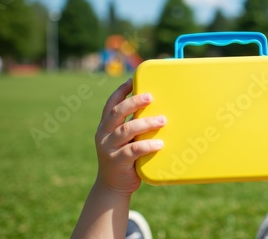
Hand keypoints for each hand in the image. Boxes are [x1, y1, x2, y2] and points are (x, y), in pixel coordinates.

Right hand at [94, 78, 165, 195]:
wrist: (113, 187)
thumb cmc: (125, 159)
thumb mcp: (126, 140)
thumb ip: (134, 126)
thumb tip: (158, 110)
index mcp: (106, 126)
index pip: (111, 104)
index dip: (121, 91)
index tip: (133, 80)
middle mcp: (104, 134)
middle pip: (117, 112)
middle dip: (134, 102)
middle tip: (151, 96)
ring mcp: (108, 148)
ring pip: (126, 130)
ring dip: (146, 123)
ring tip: (163, 120)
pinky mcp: (116, 162)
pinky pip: (132, 150)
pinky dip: (147, 146)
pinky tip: (160, 144)